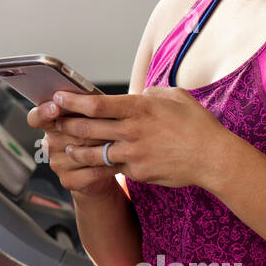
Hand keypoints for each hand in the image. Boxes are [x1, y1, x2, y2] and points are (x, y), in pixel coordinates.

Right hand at [27, 98, 121, 196]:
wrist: (101, 168)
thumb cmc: (97, 136)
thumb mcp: (90, 118)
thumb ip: (85, 107)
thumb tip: (90, 96)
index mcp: (50, 124)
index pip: (36, 117)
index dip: (43, 112)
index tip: (55, 107)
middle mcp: (49, 144)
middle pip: (68, 132)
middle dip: (92, 127)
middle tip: (110, 124)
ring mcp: (57, 163)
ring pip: (82, 152)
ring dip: (102, 146)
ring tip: (118, 141)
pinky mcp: (68, 180)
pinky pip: (91, 171)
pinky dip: (107, 165)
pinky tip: (117, 160)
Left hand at [50, 87, 232, 189]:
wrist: (213, 158)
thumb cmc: (197, 124)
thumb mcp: (175, 96)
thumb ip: (151, 93)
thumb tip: (138, 93)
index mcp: (140, 107)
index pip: (96, 104)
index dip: (72, 101)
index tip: (57, 98)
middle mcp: (133, 130)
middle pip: (88, 128)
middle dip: (66, 125)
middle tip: (51, 122)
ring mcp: (134, 153)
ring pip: (94, 153)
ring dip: (75, 150)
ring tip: (65, 148)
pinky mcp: (137, 172)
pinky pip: (111, 170)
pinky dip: (96, 168)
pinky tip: (86, 166)